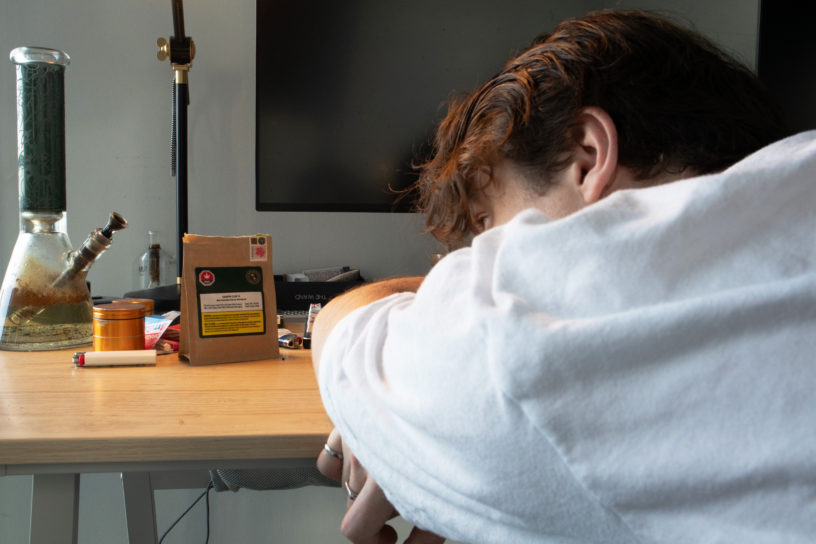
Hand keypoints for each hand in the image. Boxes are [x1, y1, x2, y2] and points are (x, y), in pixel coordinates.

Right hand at [317, 428, 444, 543]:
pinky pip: (333, 452)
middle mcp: (362, 458)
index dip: (374, 541)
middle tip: (402, 502)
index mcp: (380, 482)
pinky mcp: (351, 418)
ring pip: (347, 478)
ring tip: (395, 473)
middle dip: (375, 512)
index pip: (355, 528)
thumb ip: (424, 533)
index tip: (390, 537)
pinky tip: (367, 462)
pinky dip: (345, 462)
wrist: (451, 394)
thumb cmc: (452, 445)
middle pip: (352, 504)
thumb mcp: (446, 498)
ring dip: (365, 484)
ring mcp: (353, 434)